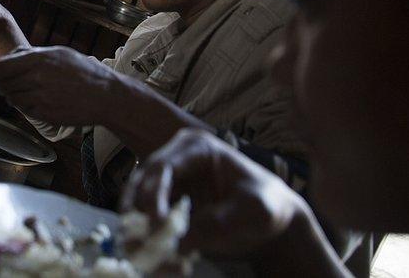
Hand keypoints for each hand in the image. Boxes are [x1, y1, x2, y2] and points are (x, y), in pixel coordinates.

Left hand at [0, 46, 121, 124]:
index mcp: (38, 59)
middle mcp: (36, 78)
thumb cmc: (85, 72)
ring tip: (29, 91)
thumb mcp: (59, 53)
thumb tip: (11, 57)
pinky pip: (24, 110)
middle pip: (3, 84)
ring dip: (14, 95)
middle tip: (11, 83)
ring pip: (11, 98)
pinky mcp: (44, 114)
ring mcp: (39, 98)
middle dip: (3, 84)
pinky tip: (38, 101)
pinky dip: (25, 106)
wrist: (105, 96)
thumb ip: (33, 54)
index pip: (0, 68)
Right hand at [121, 128, 306, 255]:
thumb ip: (219, 224)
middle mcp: (174, 160)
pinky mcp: (163, 204)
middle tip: (141, 241)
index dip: (153, 193)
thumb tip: (179, 243)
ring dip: (138, 230)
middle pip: (140, 183)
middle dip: (139, 213)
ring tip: (149, 256)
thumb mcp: (253, 212)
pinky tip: (163, 261)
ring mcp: (166, 182)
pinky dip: (148, 241)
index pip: (161, 166)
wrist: (271, 223)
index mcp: (195, 147)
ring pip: (136, 203)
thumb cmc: (266, 206)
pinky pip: (144, 221)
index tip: (157, 222)